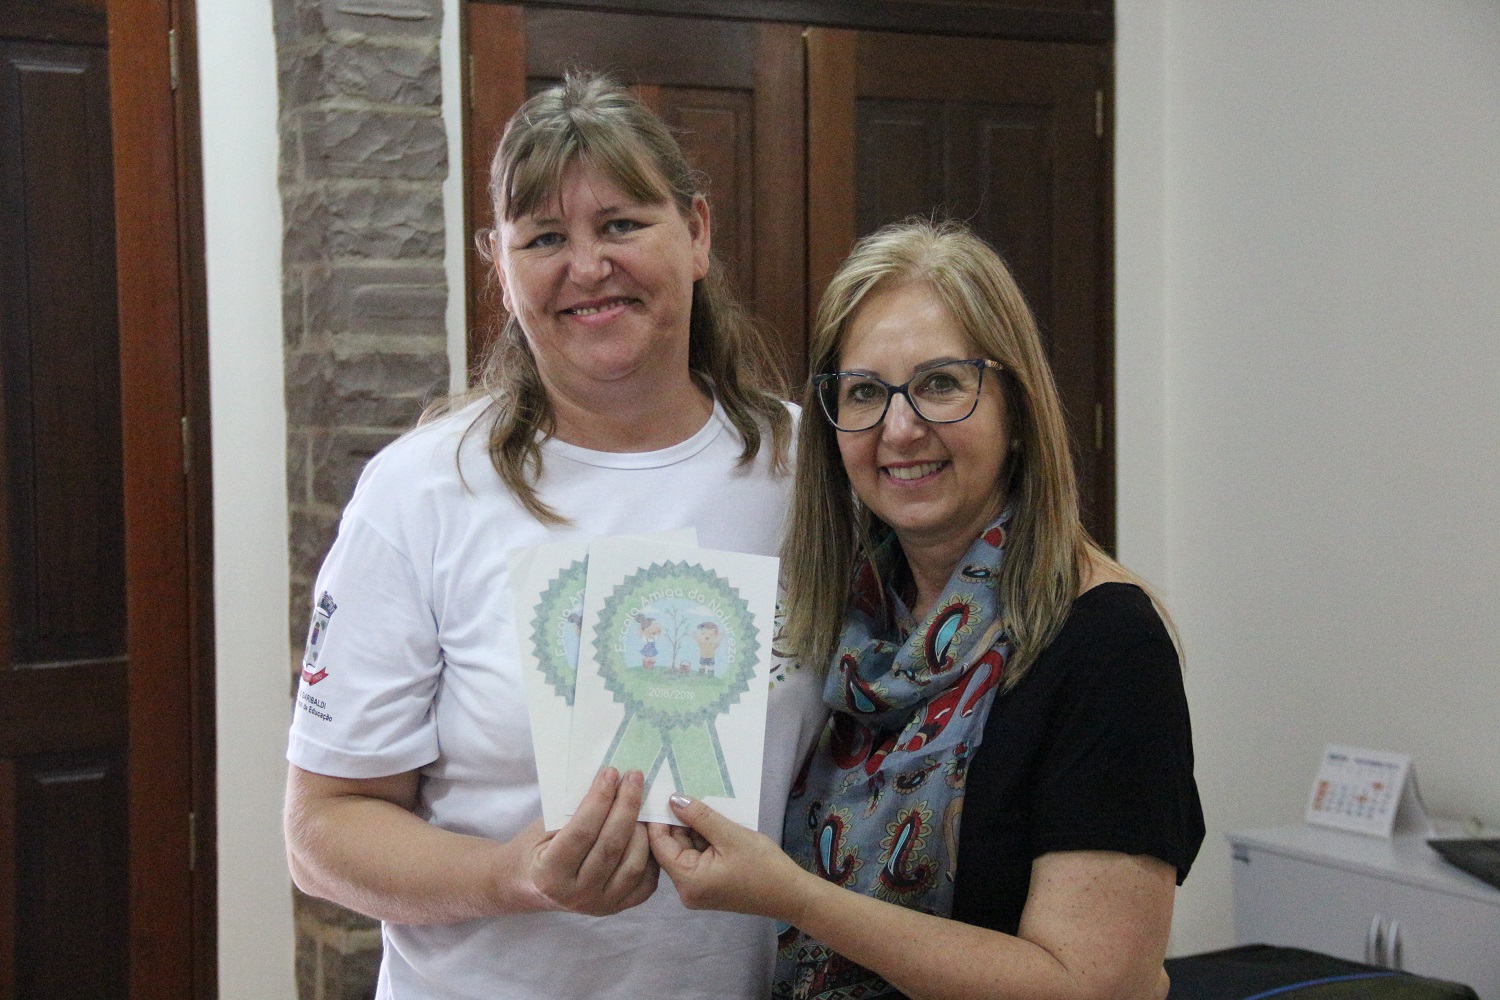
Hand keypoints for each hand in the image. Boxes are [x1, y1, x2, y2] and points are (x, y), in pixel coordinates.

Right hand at [523, 768, 658, 915]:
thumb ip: (573, 811)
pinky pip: (645, 881)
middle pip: (611, 846)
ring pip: (632, 864)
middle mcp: (576, 895)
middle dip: (626, 806)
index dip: (599, 800)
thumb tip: (610, 781)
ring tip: (644, 802)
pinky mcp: (618, 907)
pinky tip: (648, 829)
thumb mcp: (544, 827)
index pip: (582, 832)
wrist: (533, 885)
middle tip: (633, 778)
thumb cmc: (538, 848)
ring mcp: (600, 905)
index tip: (611, 773)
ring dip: (643, 829)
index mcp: (550, 874)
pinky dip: (651, 854)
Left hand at [648, 793, 814, 921]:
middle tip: (683, 791)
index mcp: (687, 880)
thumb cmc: (763, 866)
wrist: (791, 895)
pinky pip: (697, 858)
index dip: (659, 818)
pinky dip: (703, 840)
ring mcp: (697, 889)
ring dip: (693, 829)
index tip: (661, 792)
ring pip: (686, 851)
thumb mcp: (731, 835)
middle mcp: (686, 889)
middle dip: (678, 821)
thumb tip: (672, 800)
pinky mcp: (709, 886)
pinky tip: (712, 821)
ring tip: (701, 803)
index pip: (659, 845)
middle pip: (671, 848)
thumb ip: (699, 817)